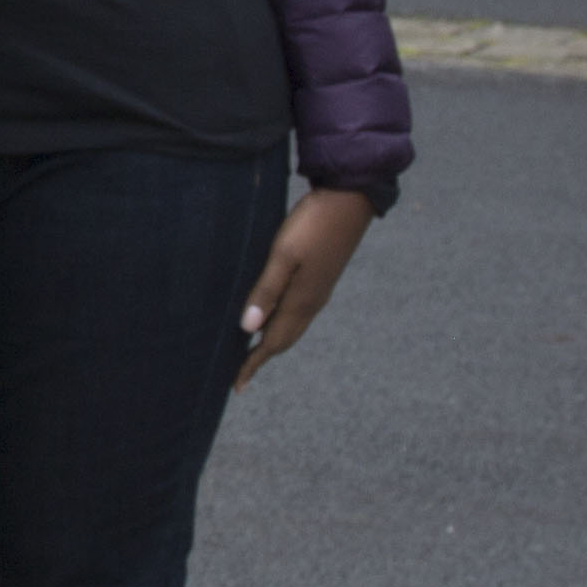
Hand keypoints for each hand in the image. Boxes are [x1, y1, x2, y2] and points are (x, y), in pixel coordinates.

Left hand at [237, 185, 373, 384]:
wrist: (349, 201)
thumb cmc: (312, 225)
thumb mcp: (283, 255)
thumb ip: (266, 291)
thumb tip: (247, 328)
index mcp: (301, 301)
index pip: (272, 342)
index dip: (252, 364)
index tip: (237, 385)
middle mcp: (311, 302)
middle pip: (282, 340)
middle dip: (260, 358)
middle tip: (239, 374)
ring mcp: (317, 291)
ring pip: (291, 326)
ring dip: (271, 341)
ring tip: (251, 351)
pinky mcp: (319, 278)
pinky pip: (297, 312)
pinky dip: (280, 322)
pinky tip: (270, 316)